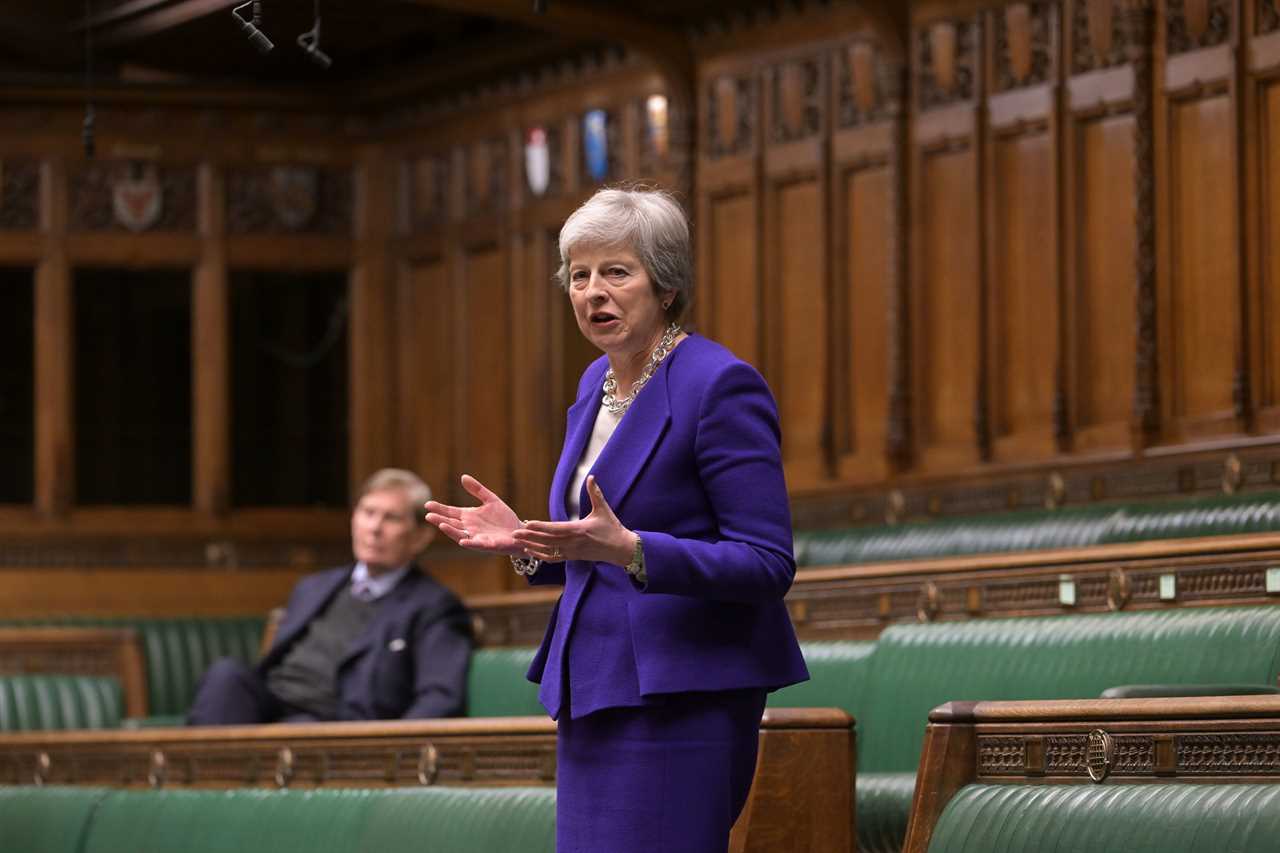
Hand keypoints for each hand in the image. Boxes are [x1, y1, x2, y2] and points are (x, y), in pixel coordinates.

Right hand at [424, 474, 524, 555]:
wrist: (520, 532)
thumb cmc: (504, 518)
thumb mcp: (491, 499)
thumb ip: (477, 489)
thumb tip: (463, 477)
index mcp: (469, 517)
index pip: (450, 512)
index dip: (439, 508)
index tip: (427, 504)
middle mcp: (470, 528)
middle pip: (451, 523)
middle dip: (440, 520)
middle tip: (428, 515)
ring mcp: (477, 537)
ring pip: (460, 535)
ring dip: (451, 531)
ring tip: (441, 525)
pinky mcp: (489, 545)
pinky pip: (477, 544)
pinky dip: (470, 542)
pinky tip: (463, 540)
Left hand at [511, 476, 636, 564]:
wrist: (620, 549)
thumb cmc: (612, 528)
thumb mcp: (604, 509)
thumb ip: (595, 493)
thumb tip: (591, 476)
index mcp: (579, 530)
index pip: (555, 528)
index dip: (540, 526)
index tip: (527, 523)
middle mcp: (573, 542)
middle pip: (547, 540)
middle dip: (530, 536)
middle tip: (515, 533)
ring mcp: (572, 552)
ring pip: (547, 550)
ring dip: (532, 546)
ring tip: (518, 541)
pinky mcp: (572, 557)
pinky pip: (553, 558)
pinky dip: (540, 555)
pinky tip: (530, 551)